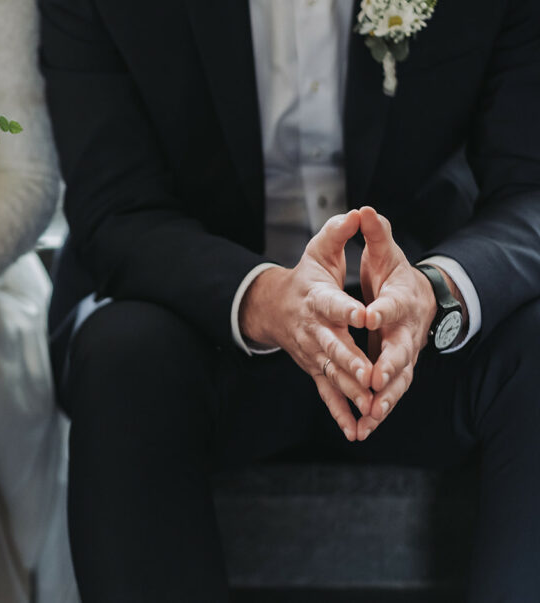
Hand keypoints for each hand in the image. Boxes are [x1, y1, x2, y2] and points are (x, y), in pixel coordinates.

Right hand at [240, 210, 372, 441]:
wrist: (272, 308)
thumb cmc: (304, 277)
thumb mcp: (318, 251)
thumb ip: (337, 234)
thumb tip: (358, 213)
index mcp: (317, 298)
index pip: (332, 303)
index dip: (347, 307)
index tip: (363, 312)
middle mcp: (314, 329)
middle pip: (333, 346)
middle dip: (351, 361)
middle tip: (369, 374)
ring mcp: (313, 352)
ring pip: (333, 374)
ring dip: (350, 391)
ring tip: (370, 406)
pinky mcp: (314, 369)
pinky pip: (327, 393)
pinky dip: (340, 413)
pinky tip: (356, 431)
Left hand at [356, 207, 435, 440]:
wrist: (420, 299)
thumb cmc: (396, 274)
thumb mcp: (386, 252)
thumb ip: (375, 234)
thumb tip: (364, 209)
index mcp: (401, 301)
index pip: (392, 305)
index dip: (381, 310)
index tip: (368, 315)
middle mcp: (405, 332)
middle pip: (400, 352)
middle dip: (388, 366)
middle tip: (375, 378)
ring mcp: (402, 356)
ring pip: (396, 381)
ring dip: (384, 399)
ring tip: (370, 416)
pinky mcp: (394, 372)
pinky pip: (386, 396)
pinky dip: (375, 414)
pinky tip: (359, 431)